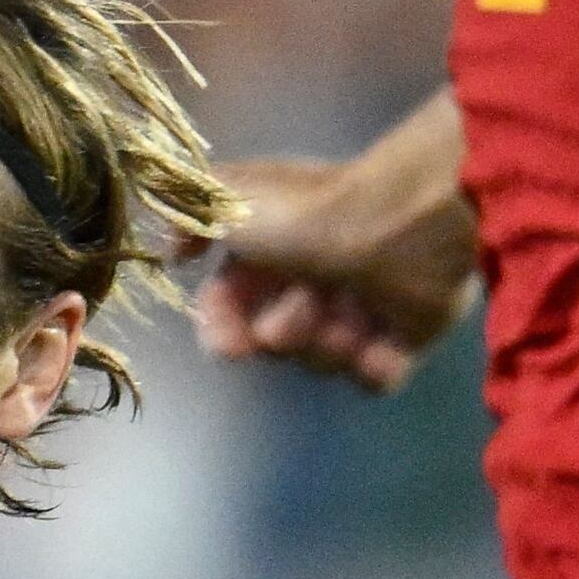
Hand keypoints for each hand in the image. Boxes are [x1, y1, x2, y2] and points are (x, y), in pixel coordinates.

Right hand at [196, 153, 481, 393]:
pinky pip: (375, 379)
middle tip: (303, 307)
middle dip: (284, 331)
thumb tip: (173, 248)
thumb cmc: (310, 213)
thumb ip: (189, 214)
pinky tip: (382, 339)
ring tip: (352, 307)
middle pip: (274, 342)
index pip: (228, 306)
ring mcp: (360, 310)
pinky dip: (375, 365)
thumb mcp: (230, 199)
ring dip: (330, 341)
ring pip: (322, 362)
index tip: (229, 343)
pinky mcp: (404, 337)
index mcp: (271, 249)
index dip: (221, 328)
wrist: (399, 226)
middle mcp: (311, 279)